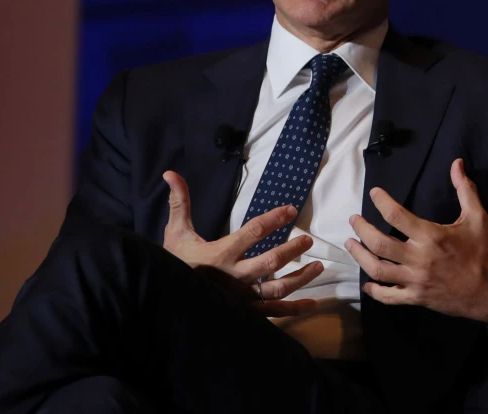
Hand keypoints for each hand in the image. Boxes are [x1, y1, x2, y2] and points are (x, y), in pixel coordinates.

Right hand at [162, 171, 323, 316]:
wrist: (169, 302)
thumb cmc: (176, 264)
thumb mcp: (176, 232)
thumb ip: (179, 203)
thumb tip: (171, 174)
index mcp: (221, 253)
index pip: (253, 232)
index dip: (273, 219)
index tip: (290, 210)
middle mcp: (235, 276)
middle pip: (271, 262)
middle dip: (292, 249)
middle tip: (308, 240)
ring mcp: (242, 298)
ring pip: (277, 288)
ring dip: (301, 278)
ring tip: (319, 267)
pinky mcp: (246, 313)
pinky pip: (274, 312)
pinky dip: (295, 309)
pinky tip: (312, 304)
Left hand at [344, 159, 487, 323]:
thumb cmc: (483, 252)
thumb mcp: (477, 217)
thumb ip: (464, 189)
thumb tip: (457, 163)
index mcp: (431, 236)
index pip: (396, 215)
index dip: (381, 201)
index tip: (374, 193)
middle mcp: (419, 258)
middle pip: (379, 243)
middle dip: (362, 229)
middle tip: (354, 220)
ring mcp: (415, 280)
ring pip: (378, 269)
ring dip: (360, 256)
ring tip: (351, 244)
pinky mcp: (416, 298)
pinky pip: (389, 296)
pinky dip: (374, 291)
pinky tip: (367, 283)